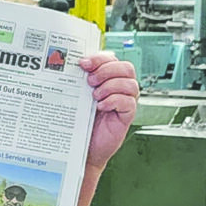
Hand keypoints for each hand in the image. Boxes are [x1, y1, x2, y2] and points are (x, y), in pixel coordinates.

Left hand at [80, 52, 139, 170]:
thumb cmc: (83, 120)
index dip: (100, 58)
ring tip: (95, 95)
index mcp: (109, 78)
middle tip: (90, 81)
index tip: (83, 63)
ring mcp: (126, 101)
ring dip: (111, 86)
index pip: (112, 59)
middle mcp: (121, 88)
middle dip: (107, 70)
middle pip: (126, 68)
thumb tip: (74, 66)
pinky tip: (101, 106)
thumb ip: (80, 80)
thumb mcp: (80, 96)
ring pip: (130, 84)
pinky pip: (129, 102)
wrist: (85, 147)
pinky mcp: (127, 116)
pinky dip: (114, 101)